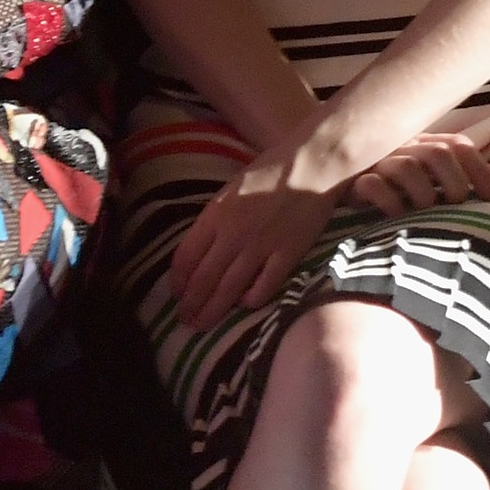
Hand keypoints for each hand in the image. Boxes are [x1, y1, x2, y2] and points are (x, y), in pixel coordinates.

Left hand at [171, 147, 335, 330]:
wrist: (313, 164)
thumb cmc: (271, 171)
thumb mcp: (232, 189)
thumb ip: (215, 220)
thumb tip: (201, 253)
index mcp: (216, 214)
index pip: (186, 257)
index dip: (178, 281)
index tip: (176, 294)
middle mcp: (234, 233)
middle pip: (204, 279)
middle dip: (191, 304)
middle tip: (185, 321)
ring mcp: (262, 245)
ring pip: (230, 289)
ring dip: (213, 311)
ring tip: (203, 325)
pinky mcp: (288, 254)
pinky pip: (265, 286)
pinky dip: (252, 300)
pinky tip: (245, 305)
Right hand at [351, 132, 489, 216]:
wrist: (338, 179)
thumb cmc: (394, 181)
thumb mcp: (428, 173)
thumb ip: (458, 171)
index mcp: (423, 142)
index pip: (457, 144)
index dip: (478, 168)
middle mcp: (404, 147)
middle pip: (438, 153)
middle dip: (454, 180)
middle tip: (457, 203)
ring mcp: (379, 162)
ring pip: (408, 166)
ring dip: (424, 191)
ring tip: (428, 209)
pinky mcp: (355, 180)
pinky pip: (373, 185)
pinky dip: (389, 200)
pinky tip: (398, 214)